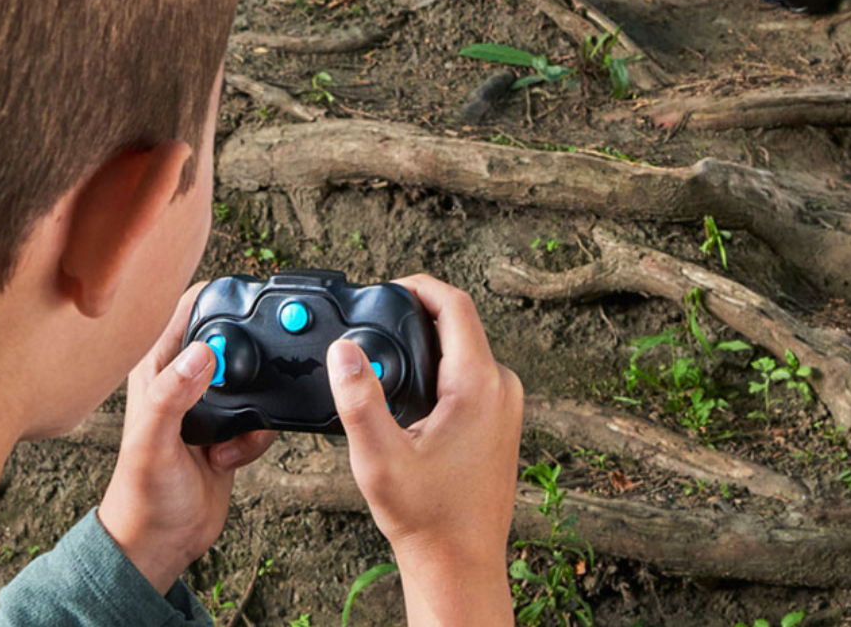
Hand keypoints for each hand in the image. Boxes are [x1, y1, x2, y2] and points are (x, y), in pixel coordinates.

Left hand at [98, 282, 276, 594]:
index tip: (249, 305)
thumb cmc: (142, 497)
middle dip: (251, 356)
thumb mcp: (152, 444)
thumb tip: (204, 352)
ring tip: (230, 433)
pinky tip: (230, 456)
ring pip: (257, 374)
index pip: (191, 307)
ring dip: (256, 403)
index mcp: (158, 367)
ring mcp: (210, 401)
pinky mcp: (233, 424)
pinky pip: (265, 410)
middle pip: (234, 335)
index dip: (220, 297)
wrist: (163, 543)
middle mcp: (185, 376)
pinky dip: (258, 433)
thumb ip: (171, 396)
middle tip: (244, 388)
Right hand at [327, 274, 522, 626]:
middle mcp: (502, 385)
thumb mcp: (380, 459)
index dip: (420, 285)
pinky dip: (442, 366)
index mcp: (479, 383)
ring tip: (388, 352)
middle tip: (378, 319)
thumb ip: (359, 400)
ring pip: (466, 348)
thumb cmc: (427, 518)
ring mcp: (507, 402)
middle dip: (418, 314)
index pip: (455, 305)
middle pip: (461, 323)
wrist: (461, 564)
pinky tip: (412, 388)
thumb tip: (343, 350)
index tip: (388, 285)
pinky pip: (472, 372)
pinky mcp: (502, 418)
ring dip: (429, 342)